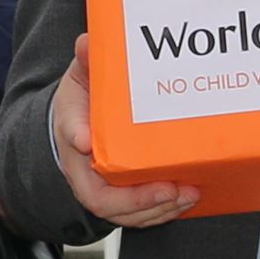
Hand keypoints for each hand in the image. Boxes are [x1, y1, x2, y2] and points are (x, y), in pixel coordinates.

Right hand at [53, 37, 199, 227]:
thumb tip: (87, 43)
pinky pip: (140, 215)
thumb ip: (87, 62)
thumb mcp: (80, 80)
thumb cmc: (80, 108)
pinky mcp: (124, 200)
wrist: (77, 128)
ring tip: (188, 194)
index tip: (88, 142)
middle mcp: (85, 172)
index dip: (80, 143)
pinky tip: (188, 199)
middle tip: (169, 188)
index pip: (72, 144)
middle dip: (138, 200)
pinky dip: (164, 212)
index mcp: (71, 138)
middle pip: (102, 199)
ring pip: (125, 214)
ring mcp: (104, 190)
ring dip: (158, 209)